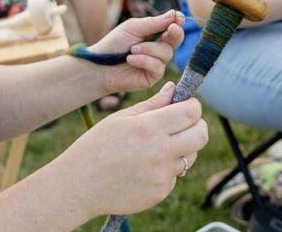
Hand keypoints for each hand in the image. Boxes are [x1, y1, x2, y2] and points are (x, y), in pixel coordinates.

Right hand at [63, 82, 207, 216]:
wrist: (79, 186)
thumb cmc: (97, 147)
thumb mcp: (121, 119)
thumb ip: (152, 104)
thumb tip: (173, 89)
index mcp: (149, 128)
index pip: (192, 111)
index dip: (192, 106)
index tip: (184, 106)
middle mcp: (160, 152)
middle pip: (201, 135)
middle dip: (197, 125)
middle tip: (183, 124)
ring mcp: (162, 175)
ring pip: (191, 156)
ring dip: (182, 148)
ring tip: (156, 147)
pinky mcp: (160, 192)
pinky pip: (175, 175)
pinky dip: (166, 168)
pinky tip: (144, 166)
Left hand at [87, 11, 185, 93]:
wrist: (101, 65)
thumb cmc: (114, 44)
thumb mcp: (134, 28)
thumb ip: (154, 23)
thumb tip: (175, 14)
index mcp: (155, 34)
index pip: (172, 27)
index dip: (178, 22)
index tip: (179, 18)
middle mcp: (158, 49)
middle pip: (176, 40)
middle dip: (175, 34)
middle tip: (172, 29)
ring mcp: (157, 63)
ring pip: (167, 53)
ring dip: (149, 49)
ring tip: (132, 50)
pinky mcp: (153, 77)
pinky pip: (158, 66)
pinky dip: (144, 60)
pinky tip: (131, 60)